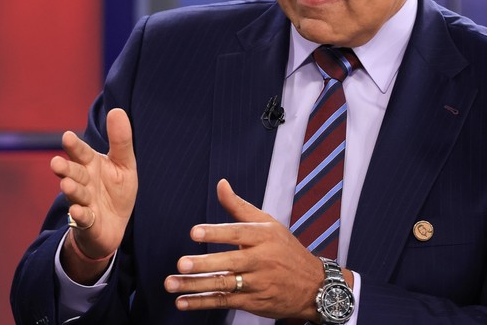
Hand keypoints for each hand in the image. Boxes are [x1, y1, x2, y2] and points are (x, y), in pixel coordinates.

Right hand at [50, 108, 136, 279]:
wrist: (113, 225)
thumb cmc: (115, 190)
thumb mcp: (124, 164)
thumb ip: (120, 140)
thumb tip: (117, 110)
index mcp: (91, 164)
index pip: (81, 152)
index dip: (74, 146)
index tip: (67, 136)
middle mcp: (83, 181)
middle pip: (74, 172)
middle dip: (65, 168)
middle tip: (56, 163)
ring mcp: (83, 202)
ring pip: (76, 194)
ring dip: (71, 189)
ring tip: (66, 184)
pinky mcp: (87, 223)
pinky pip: (83, 219)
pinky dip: (79, 215)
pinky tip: (77, 211)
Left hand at [163, 179, 341, 319]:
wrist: (315, 286)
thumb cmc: (286, 249)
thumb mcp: (268, 224)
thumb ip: (239, 207)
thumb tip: (221, 183)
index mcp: (263, 236)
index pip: (237, 233)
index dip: (216, 233)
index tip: (194, 232)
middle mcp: (261, 260)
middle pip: (229, 262)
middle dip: (204, 264)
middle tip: (181, 264)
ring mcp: (257, 283)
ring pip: (223, 284)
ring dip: (195, 286)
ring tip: (171, 284)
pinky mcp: (254, 302)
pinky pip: (224, 302)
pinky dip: (202, 303)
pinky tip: (182, 302)